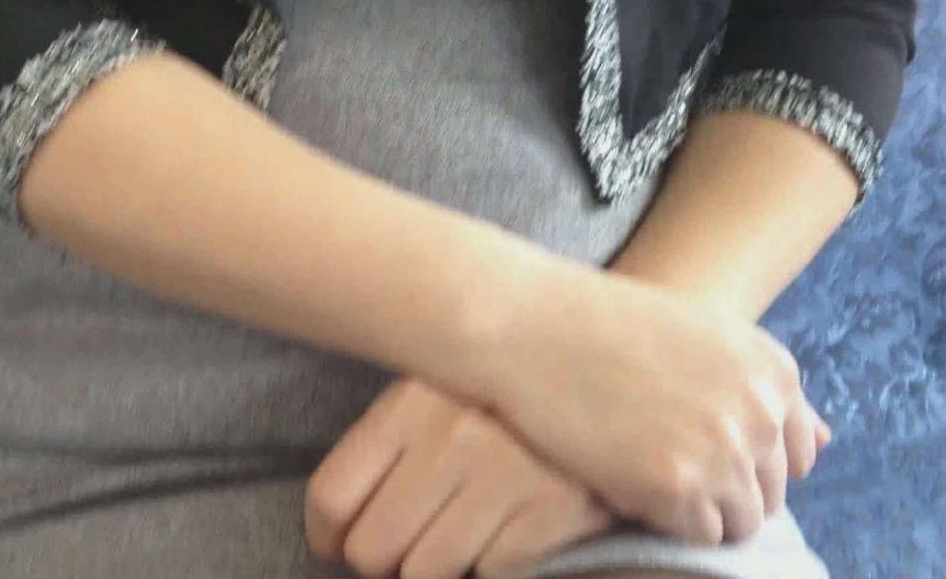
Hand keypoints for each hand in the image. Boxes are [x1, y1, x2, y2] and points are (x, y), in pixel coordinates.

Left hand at [305, 379, 615, 578]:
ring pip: (424, 573)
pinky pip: (488, 574)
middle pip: (371, 549)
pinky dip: (491, 566)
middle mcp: (450, 438)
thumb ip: (389, 447)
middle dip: (383, 561)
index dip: (327, 538)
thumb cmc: (506, 401)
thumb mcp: (440, 395)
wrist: (618, 386)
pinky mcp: (550, 511)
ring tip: (457, 540)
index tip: (337, 546)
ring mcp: (502, 476)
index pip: (331, 496)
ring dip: (435, 569)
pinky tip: (505, 534)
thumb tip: (335, 530)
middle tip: (405, 548)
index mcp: (409, 404)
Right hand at [480, 266, 829, 545]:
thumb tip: (827, 442)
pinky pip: (697, 536)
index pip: (797, 455)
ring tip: (642, 469)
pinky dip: (665, 521)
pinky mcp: (676, 485)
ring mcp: (723, 449)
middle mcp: (761, 410)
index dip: (746, 461)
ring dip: (696, 511)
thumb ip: (764, 389)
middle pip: (769, 494)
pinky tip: (627, 479)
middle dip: (722, 488)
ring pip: (739, 525)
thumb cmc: (605, 325)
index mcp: (774, 370)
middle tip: (659, 458)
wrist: (532, 325)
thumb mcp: (705, 337)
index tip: (699, 449)